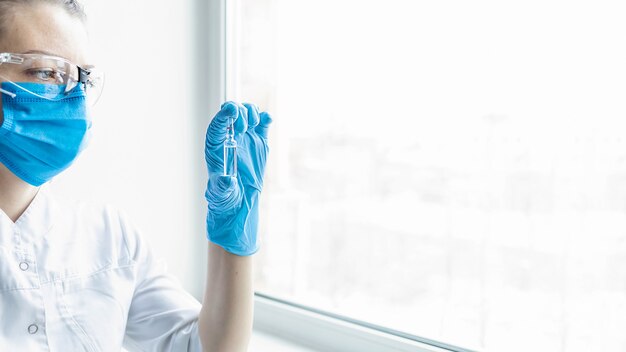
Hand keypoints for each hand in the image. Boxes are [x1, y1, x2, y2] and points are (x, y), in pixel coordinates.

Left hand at [204, 101, 272, 255]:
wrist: (241, 201)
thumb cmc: (225, 196)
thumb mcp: (221, 192)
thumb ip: (223, 186)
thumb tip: (228, 180)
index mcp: (215, 146)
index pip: (217, 124)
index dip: (224, 114)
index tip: (232, 111)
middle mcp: (228, 137)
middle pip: (232, 112)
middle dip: (239, 113)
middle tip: (244, 128)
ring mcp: (245, 137)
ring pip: (246, 113)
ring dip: (251, 112)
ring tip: (254, 124)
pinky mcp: (259, 141)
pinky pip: (262, 123)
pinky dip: (265, 118)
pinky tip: (267, 120)